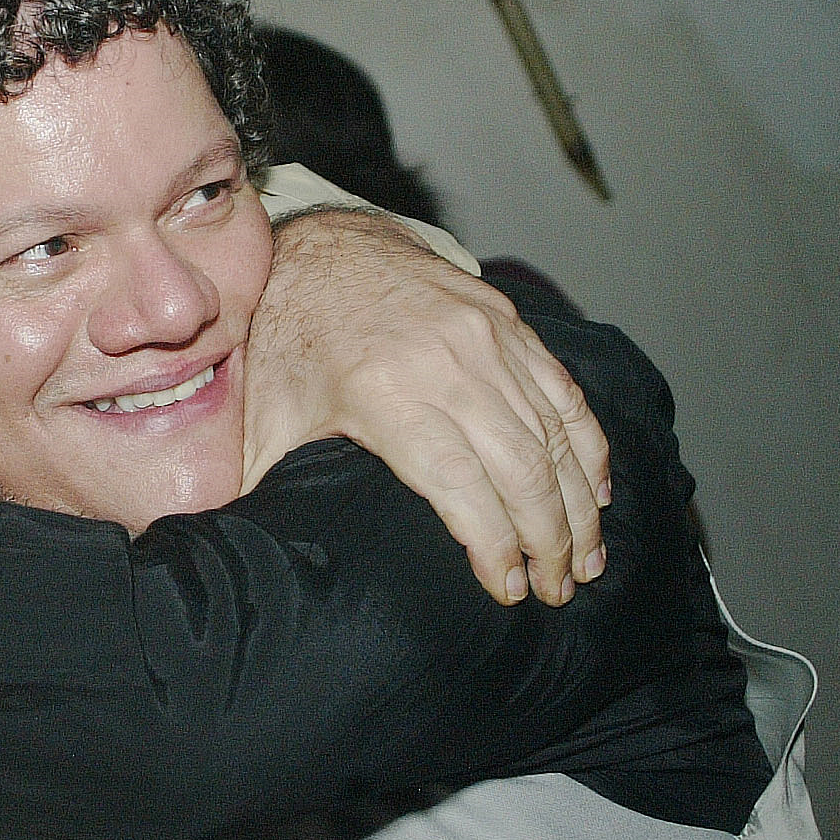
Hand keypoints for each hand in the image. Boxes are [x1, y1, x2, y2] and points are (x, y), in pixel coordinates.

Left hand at [241, 211, 609, 605]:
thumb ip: (265, 486)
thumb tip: (243, 555)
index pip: (461, 486)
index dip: (494, 545)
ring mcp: (484, 338)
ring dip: (577, 506)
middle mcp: (445, 364)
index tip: (508, 591)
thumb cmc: (291, 343)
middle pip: (520, 469)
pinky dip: (587, 445)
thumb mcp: (268, 418)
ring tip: (588, 561)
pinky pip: (562, 391)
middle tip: (556, 592)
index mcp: (384, 395)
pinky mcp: (507, 320)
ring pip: (551, 435)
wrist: (320, 247)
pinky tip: (596, 491)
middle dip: (547, 541)